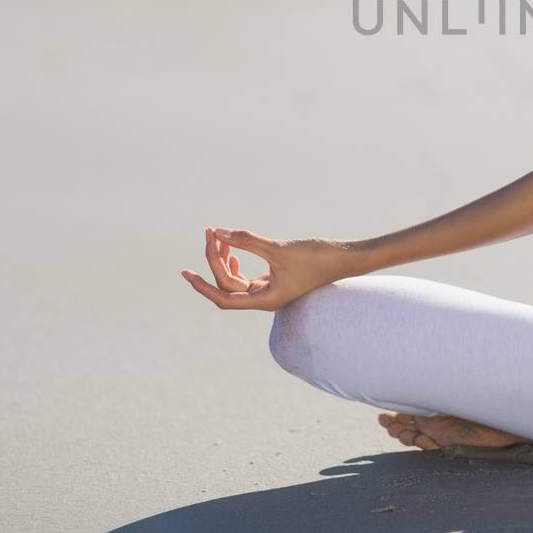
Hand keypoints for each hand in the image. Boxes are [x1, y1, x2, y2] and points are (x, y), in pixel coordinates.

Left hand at [180, 227, 356, 310]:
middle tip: (211, 233)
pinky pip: (247, 276)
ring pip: (236, 279)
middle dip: (215, 260)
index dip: (203, 286)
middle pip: (228, 284)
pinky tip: (232, 248)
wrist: (346, 258)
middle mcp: (266, 298)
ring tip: (219, 236)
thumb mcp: (279, 249)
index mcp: (266, 299)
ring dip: (224, 259)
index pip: (224, 298)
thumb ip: (248, 241)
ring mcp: (271, 290)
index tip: (186, 273)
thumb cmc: (317, 257)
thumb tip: (219, 232)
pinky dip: (237, 261)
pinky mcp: (276, 279)